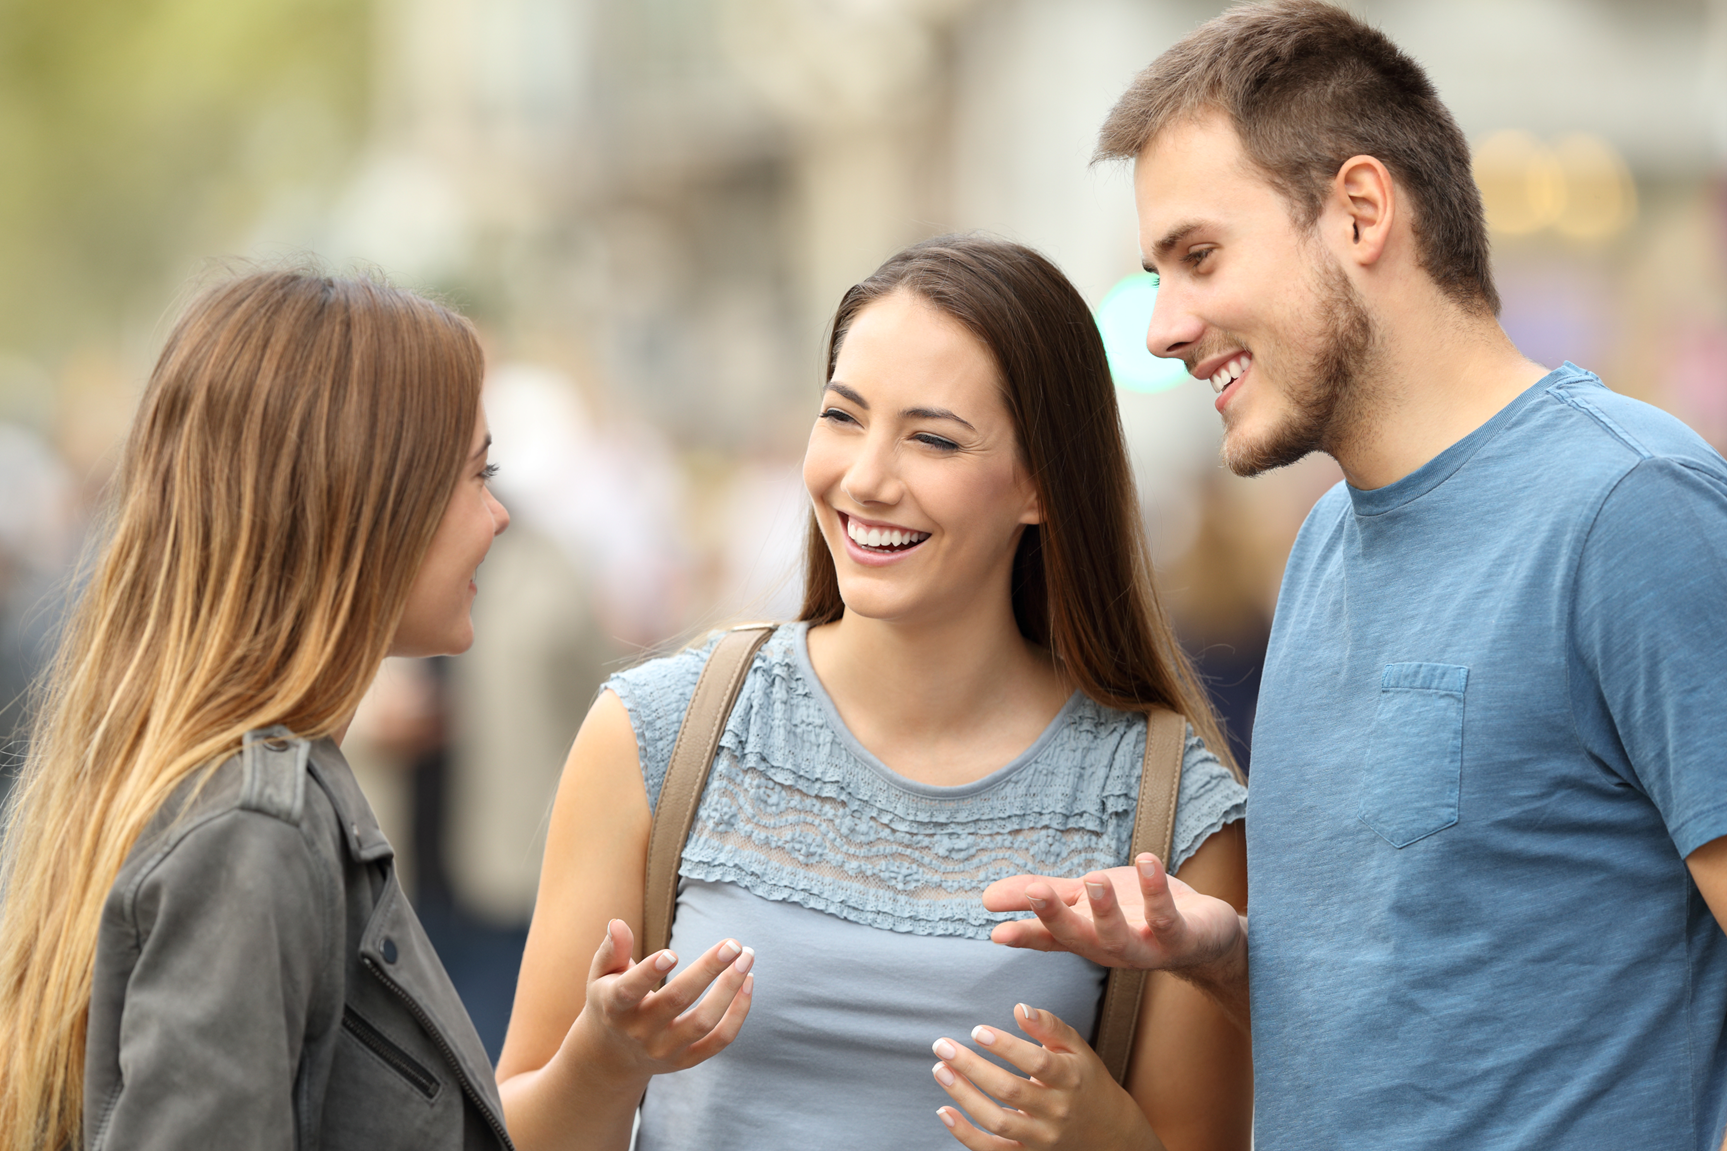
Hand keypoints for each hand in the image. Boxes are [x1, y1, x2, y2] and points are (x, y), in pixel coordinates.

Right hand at [562, 918, 753, 1091]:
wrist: (613, 1057)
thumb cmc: (610, 1002)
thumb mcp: (601, 976)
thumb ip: (612, 951)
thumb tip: (617, 923)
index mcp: (615, 1007)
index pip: (629, 991)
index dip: (649, 973)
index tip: (672, 953)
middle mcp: (640, 1032)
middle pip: (677, 1000)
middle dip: (708, 970)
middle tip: (733, 944)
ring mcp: (665, 1050)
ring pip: (703, 1021)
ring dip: (730, 989)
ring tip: (747, 958)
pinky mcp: (686, 1061)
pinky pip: (720, 1040)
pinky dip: (738, 1013)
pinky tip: (748, 983)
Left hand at [930, 1004, 1161, 1150]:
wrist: (1107, 1131)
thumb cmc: (1084, 1079)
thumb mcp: (1076, 1048)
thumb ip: (1049, 1026)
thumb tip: (1020, 1009)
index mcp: (1069, 1079)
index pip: (1036, 1063)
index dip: (1006, 1047)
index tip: (977, 1031)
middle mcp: (1056, 1111)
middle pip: (1010, 1091)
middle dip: (972, 1067)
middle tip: (942, 1046)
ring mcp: (1041, 1137)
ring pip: (998, 1122)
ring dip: (964, 1097)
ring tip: (941, 1071)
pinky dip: (965, 1134)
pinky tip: (944, 1111)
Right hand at [983, 854, 1242, 973]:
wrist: (1206, 939)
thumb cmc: (1138, 916)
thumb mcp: (1086, 902)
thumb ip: (1043, 897)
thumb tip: (986, 898)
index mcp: (1085, 938)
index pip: (1049, 939)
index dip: (1025, 935)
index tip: (998, 931)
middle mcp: (1110, 949)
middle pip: (1077, 937)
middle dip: (1055, 916)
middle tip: (1034, 891)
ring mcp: (1145, 947)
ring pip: (1119, 935)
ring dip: (1105, 909)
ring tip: (1094, 878)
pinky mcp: (1180, 936)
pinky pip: (1166, 915)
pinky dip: (1155, 889)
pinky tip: (1146, 860)